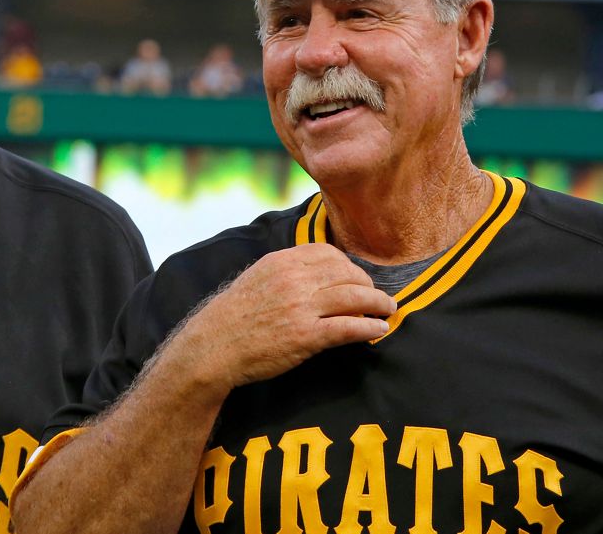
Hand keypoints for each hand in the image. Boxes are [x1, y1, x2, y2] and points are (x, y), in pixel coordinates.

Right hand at [167, 243, 394, 396]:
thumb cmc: (234, 315)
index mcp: (282, 262)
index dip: (349, 266)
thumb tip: (316, 271)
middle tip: (378, 296)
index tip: (357, 277)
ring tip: (388, 309)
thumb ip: (286, 271)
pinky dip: (369, 326)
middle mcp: (294, 280)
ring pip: (354, 297)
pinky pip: (348, 327)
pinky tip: (379, 329)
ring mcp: (301, 308)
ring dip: (378, 303)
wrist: (214, 346)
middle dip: (368, 284)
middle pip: (347, 274)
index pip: (329, 254)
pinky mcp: (306, 336)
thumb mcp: (257, 278)